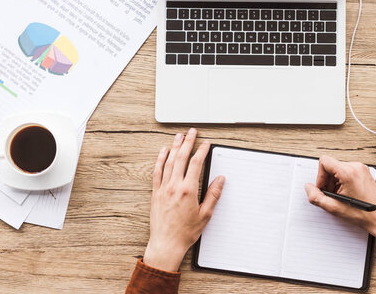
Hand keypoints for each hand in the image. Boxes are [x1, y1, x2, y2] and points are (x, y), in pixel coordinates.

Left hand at [143, 128, 224, 271]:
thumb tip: (220, 180)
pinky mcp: (155, 193)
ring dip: (174, 147)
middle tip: (192, 132)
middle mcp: (174, 186)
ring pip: (169, 161)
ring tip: (179, 136)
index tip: (205, 144)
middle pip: (181, 158)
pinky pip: (157, 172)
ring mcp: (163, 188)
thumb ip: (213, 194)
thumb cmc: (185, 232)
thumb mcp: (205, 214)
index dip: (201, 151)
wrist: (166, 243)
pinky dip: (160, 160)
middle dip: (188, 142)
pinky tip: (163, 152)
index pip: (196, 164)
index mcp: (188, 190)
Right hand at [304, 156, 375, 242]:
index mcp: (348, 172)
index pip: (324, 161)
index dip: (320, 176)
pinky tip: (345, 194)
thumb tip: (309, 188)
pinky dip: (342, 181)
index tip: (323, 188)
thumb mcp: (334, 208)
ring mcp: (361, 168)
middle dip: (327, 181)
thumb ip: (316, 197)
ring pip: (337, 168)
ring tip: (339, 196)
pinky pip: (346, 171)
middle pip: (330, 166)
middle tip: (331, 195)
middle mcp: (356, 166)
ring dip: (334, 182)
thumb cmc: (363, 214)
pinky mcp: (363, 172)